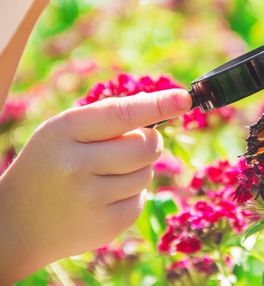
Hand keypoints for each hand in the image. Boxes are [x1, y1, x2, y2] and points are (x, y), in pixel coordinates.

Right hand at [0, 89, 190, 282]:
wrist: (18, 222)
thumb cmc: (50, 164)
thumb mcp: (64, 132)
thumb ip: (108, 117)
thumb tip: (161, 105)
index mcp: (65, 131)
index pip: (121, 114)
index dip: (158, 105)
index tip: (183, 99)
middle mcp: (77, 165)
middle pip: (146, 146)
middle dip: (150, 142)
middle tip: (134, 144)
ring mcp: (91, 199)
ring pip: (147, 173)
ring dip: (138, 169)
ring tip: (106, 175)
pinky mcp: (105, 226)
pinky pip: (141, 199)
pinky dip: (132, 194)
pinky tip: (105, 197)